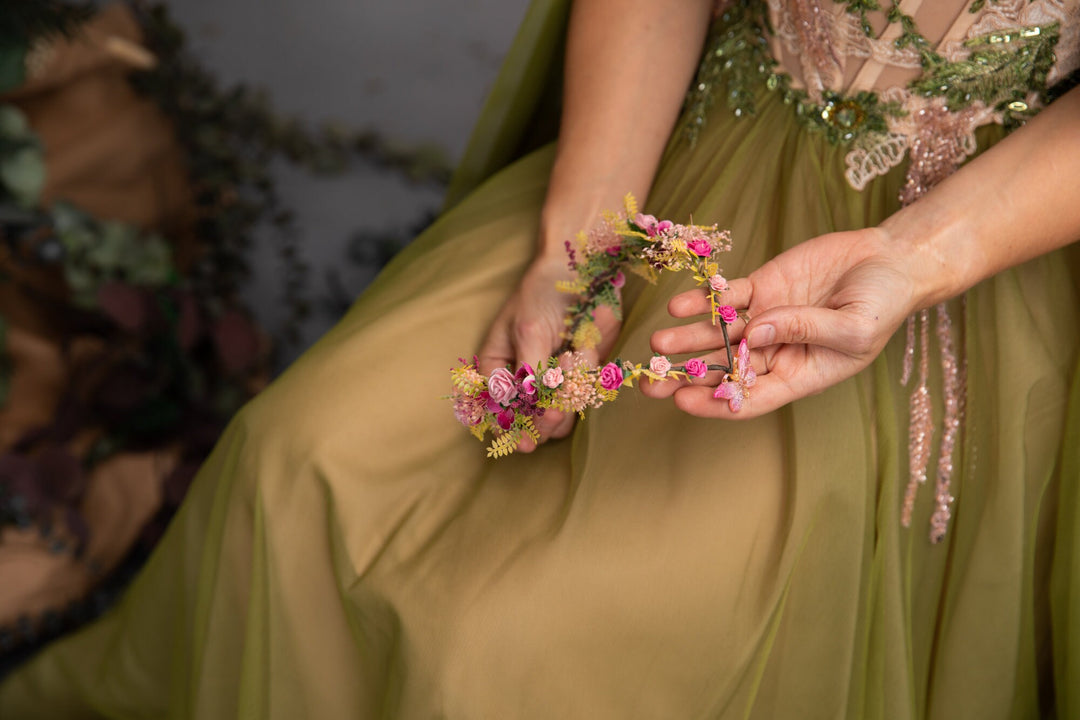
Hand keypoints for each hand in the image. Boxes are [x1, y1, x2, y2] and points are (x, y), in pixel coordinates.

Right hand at [477, 253, 619, 449]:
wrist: (582, 270)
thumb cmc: (543, 293)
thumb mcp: (528, 330)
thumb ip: (528, 371)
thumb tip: (527, 406)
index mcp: (497, 369)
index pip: (497, 411)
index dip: (509, 430)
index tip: (524, 442)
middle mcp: (522, 380)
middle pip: (529, 422)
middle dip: (542, 420)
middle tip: (552, 413)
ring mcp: (553, 380)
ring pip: (558, 416)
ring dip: (566, 398)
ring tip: (570, 358)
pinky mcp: (581, 375)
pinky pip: (583, 396)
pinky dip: (584, 378)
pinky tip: (581, 348)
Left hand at [642, 228, 918, 417]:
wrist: (890, 261)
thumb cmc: (882, 306)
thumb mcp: (853, 328)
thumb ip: (806, 330)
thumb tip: (758, 331)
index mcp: (799, 375)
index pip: (749, 397)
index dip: (714, 402)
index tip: (682, 401)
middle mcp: (775, 350)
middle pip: (723, 369)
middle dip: (685, 376)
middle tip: (648, 383)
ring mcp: (766, 317)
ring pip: (718, 333)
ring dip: (687, 338)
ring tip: (657, 343)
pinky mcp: (763, 286)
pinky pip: (727, 296)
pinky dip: (704, 300)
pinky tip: (680, 305)